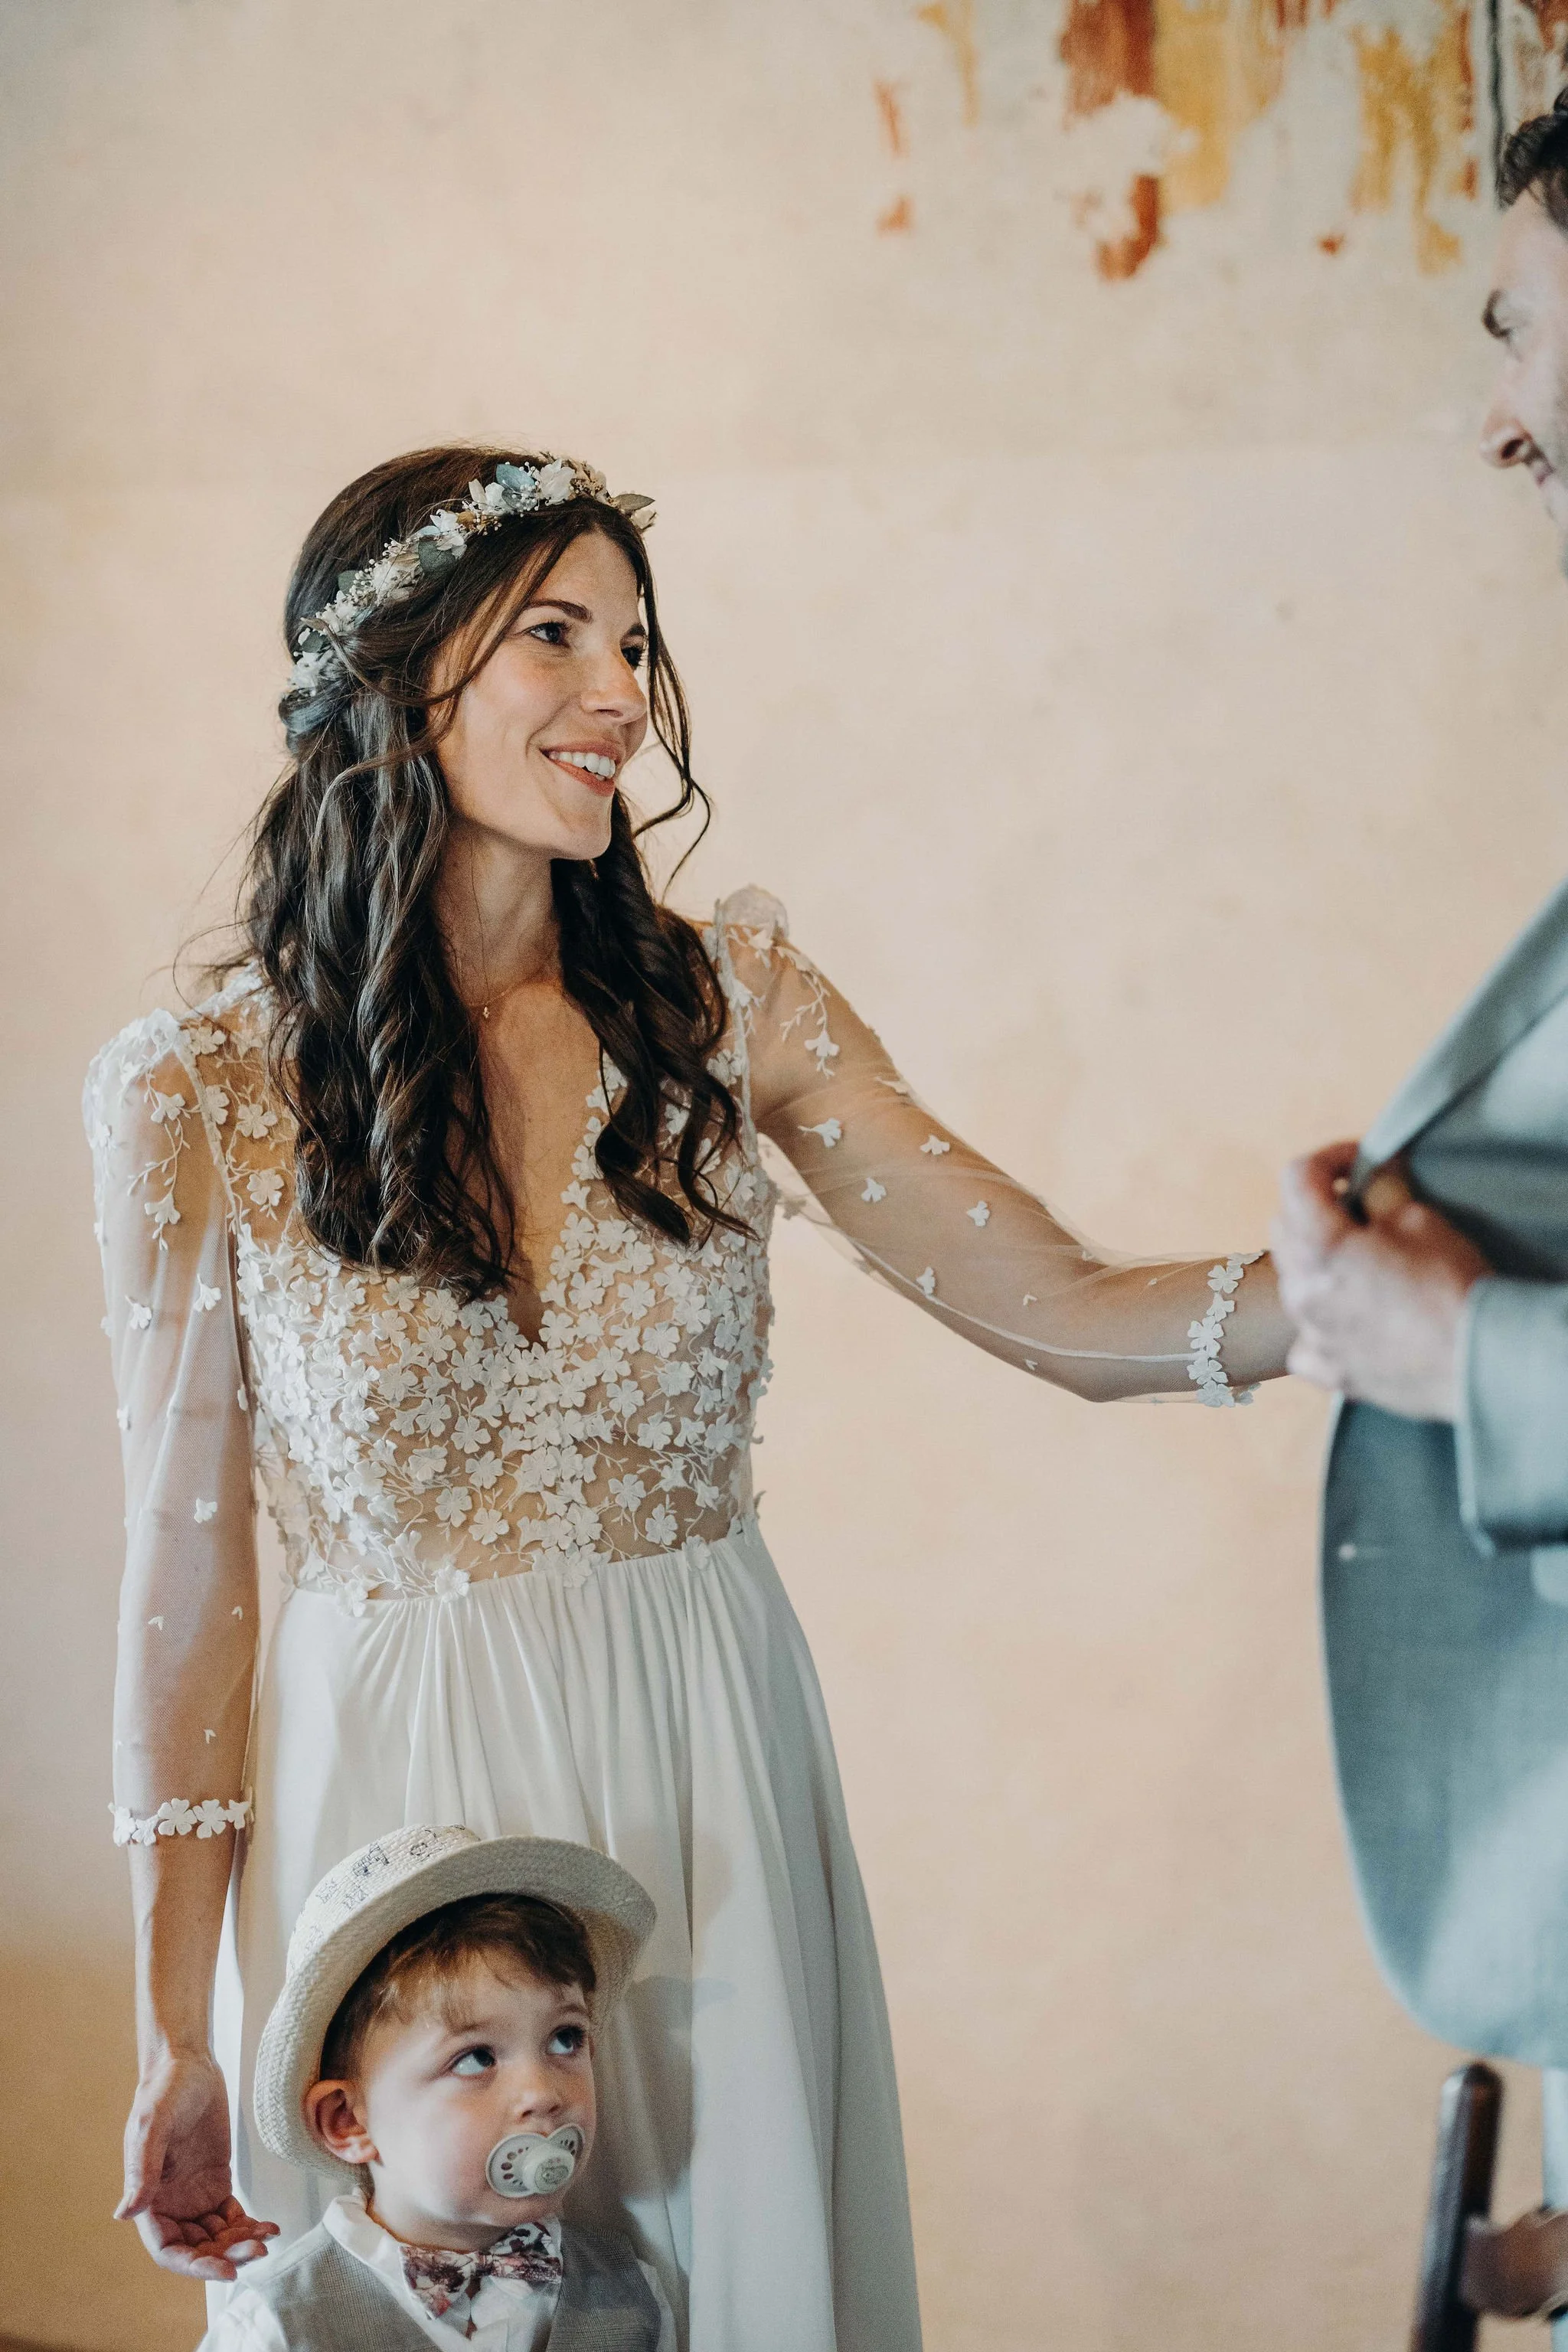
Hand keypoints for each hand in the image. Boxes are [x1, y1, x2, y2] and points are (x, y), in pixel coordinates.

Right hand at [118, 2047, 277, 2280]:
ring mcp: (194, 2197)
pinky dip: (249, 2226)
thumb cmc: (164, 2091)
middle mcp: (171, 2205)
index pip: (168, 2250)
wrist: (190, 2066)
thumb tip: (125, 2213)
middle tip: (258, 2250)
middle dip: (227, 2255)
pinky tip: (269, 2225)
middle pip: (198, 2249)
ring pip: (218, 2237)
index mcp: (149, 2199)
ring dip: (241, 2243)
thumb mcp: (152, 2125)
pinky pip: (232, 2217)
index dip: (194, 2266)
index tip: (224, 2270)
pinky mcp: (216, 2183)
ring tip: (268, 2236)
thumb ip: (143, 2169)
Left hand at [1272, 1140, 1491, 1420]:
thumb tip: (1371, 1171)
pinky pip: (1307, 1339)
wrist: (1479, 1361)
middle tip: (1361, 1205)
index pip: (1297, 1179)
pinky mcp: (1328, 1371)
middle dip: (1317, 1207)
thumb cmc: (1450, 1285)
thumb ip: (1380, 1189)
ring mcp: (1311, 1336)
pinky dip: (1323, 1321)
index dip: (1328, 1158)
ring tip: (1365, 1261)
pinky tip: (1354, 1317)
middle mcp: (1301, 1293)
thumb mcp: (1419, 1217)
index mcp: (1318, 1247)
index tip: (1358, 1161)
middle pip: (1286, 1229)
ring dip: (1319, 1262)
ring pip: (1294, 1282)